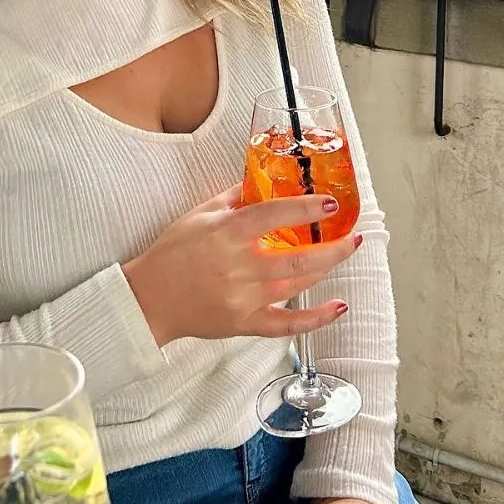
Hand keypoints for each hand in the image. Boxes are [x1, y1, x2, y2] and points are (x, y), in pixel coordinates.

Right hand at [122, 184, 361, 347]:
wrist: (149, 299)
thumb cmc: (172, 252)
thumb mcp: (200, 213)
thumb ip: (235, 197)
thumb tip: (264, 180)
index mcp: (227, 234)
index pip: (274, 215)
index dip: (307, 208)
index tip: (332, 202)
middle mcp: (239, 267)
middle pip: (297, 257)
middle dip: (333, 246)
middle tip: (354, 235)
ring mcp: (243, 298)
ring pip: (297, 284)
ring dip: (327, 268)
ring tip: (345, 252)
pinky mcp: (244, 324)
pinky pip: (286, 323)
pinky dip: (315, 318)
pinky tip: (337, 306)